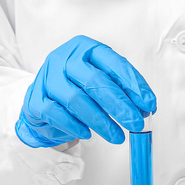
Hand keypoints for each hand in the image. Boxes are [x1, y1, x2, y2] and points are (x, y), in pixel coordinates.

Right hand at [16, 35, 155, 147]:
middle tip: (135, 123)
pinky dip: (76, 126)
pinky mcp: (36, 99)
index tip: (149, 104)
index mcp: (85, 49)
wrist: (43, 99)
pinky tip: (88, 134)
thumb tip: (146, 107)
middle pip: (95, 81)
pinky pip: (57, 114)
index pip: (114, 63)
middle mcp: (64, 59)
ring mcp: (47, 78)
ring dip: (101, 122)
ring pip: (77, 100)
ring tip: (117, 136)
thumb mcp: (101, 81)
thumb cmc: (77, 88)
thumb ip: (122, 90)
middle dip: (120, 105)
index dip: (134, 85)